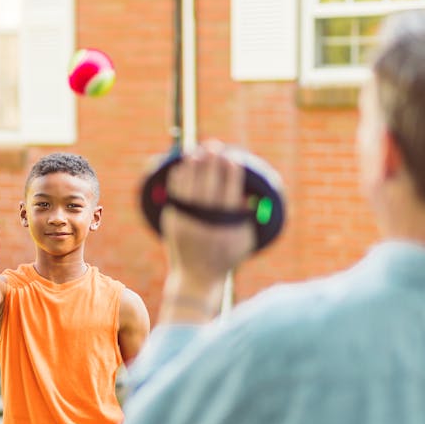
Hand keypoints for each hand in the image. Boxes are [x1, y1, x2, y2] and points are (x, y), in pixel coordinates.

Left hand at [161, 142, 255, 306]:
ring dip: (194, 165)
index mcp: (225, 225)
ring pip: (190, 186)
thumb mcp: (244, 240)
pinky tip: (183, 166)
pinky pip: (175, 193)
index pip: (230, 192)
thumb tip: (252, 194)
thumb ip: (249, 218)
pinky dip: (179, 177)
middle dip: (212, 163)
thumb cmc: (226, 257)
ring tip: (199, 151)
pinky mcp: (172, 220)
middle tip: (215, 147)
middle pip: (208, 185)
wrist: (196, 276)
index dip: (231, 173)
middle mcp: (205, 221)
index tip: (233, 159)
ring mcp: (186, 220)